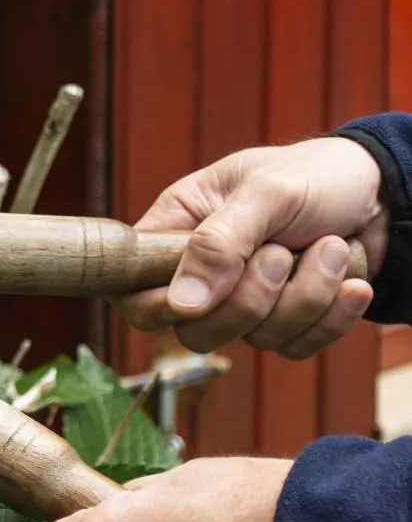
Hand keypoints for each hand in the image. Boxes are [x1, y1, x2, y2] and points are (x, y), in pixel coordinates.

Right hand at [116, 136, 388, 357]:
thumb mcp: (265, 193)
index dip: (158, 305)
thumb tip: (181, 305)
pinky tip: (350, 281)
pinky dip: (330, 317)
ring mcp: (245, 300)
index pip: (135, 291)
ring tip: (330, 247)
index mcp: (176, 229)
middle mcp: (203, 271)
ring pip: (252, 338)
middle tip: (282, 253)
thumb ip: (218, 244)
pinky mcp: (287, 322)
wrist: (387, 192)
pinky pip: (294, 347)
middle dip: (249, 301)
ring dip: (304, 297)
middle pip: (194, 331)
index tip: (198, 295)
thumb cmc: (317, 174)